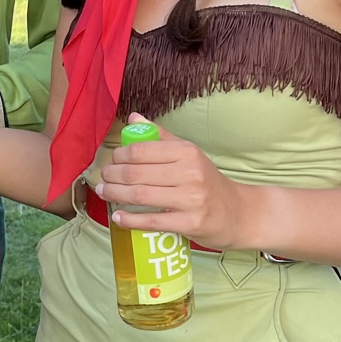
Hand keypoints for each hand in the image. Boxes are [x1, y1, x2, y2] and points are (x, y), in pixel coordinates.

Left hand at [95, 116, 243, 249]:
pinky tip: (118, 216)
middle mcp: (190, 173)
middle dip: (112, 176)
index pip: (141, 150)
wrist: (238, 213)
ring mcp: (191, 200)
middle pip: (136, 174)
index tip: (112, 161)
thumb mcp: (189, 154)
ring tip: (104, 193)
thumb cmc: (207, 182)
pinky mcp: (190, 223)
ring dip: (115, 195)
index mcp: (187, 152)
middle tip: (102, 179)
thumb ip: (160, 136)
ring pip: (140, 196)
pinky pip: (151, 221)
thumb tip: (134, 118)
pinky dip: (129, 219)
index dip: (119, 156)